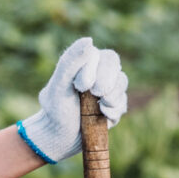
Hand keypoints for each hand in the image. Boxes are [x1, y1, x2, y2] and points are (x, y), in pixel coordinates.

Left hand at [19, 36, 127, 163]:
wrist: (58, 137)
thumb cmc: (55, 109)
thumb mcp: (59, 85)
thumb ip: (70, 61)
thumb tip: (89, 40)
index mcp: (84, 62)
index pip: (104, 56)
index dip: (96, 70)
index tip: (80, 86)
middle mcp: (98, 72)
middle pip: (115, 66)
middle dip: (107, 81)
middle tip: (96, 94)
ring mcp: (107, 89)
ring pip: (122, 83)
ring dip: (111, 97)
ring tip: (97, 108)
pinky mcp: (113, 107)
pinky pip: (122, 104)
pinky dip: (113, 111)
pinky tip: (101, 117)